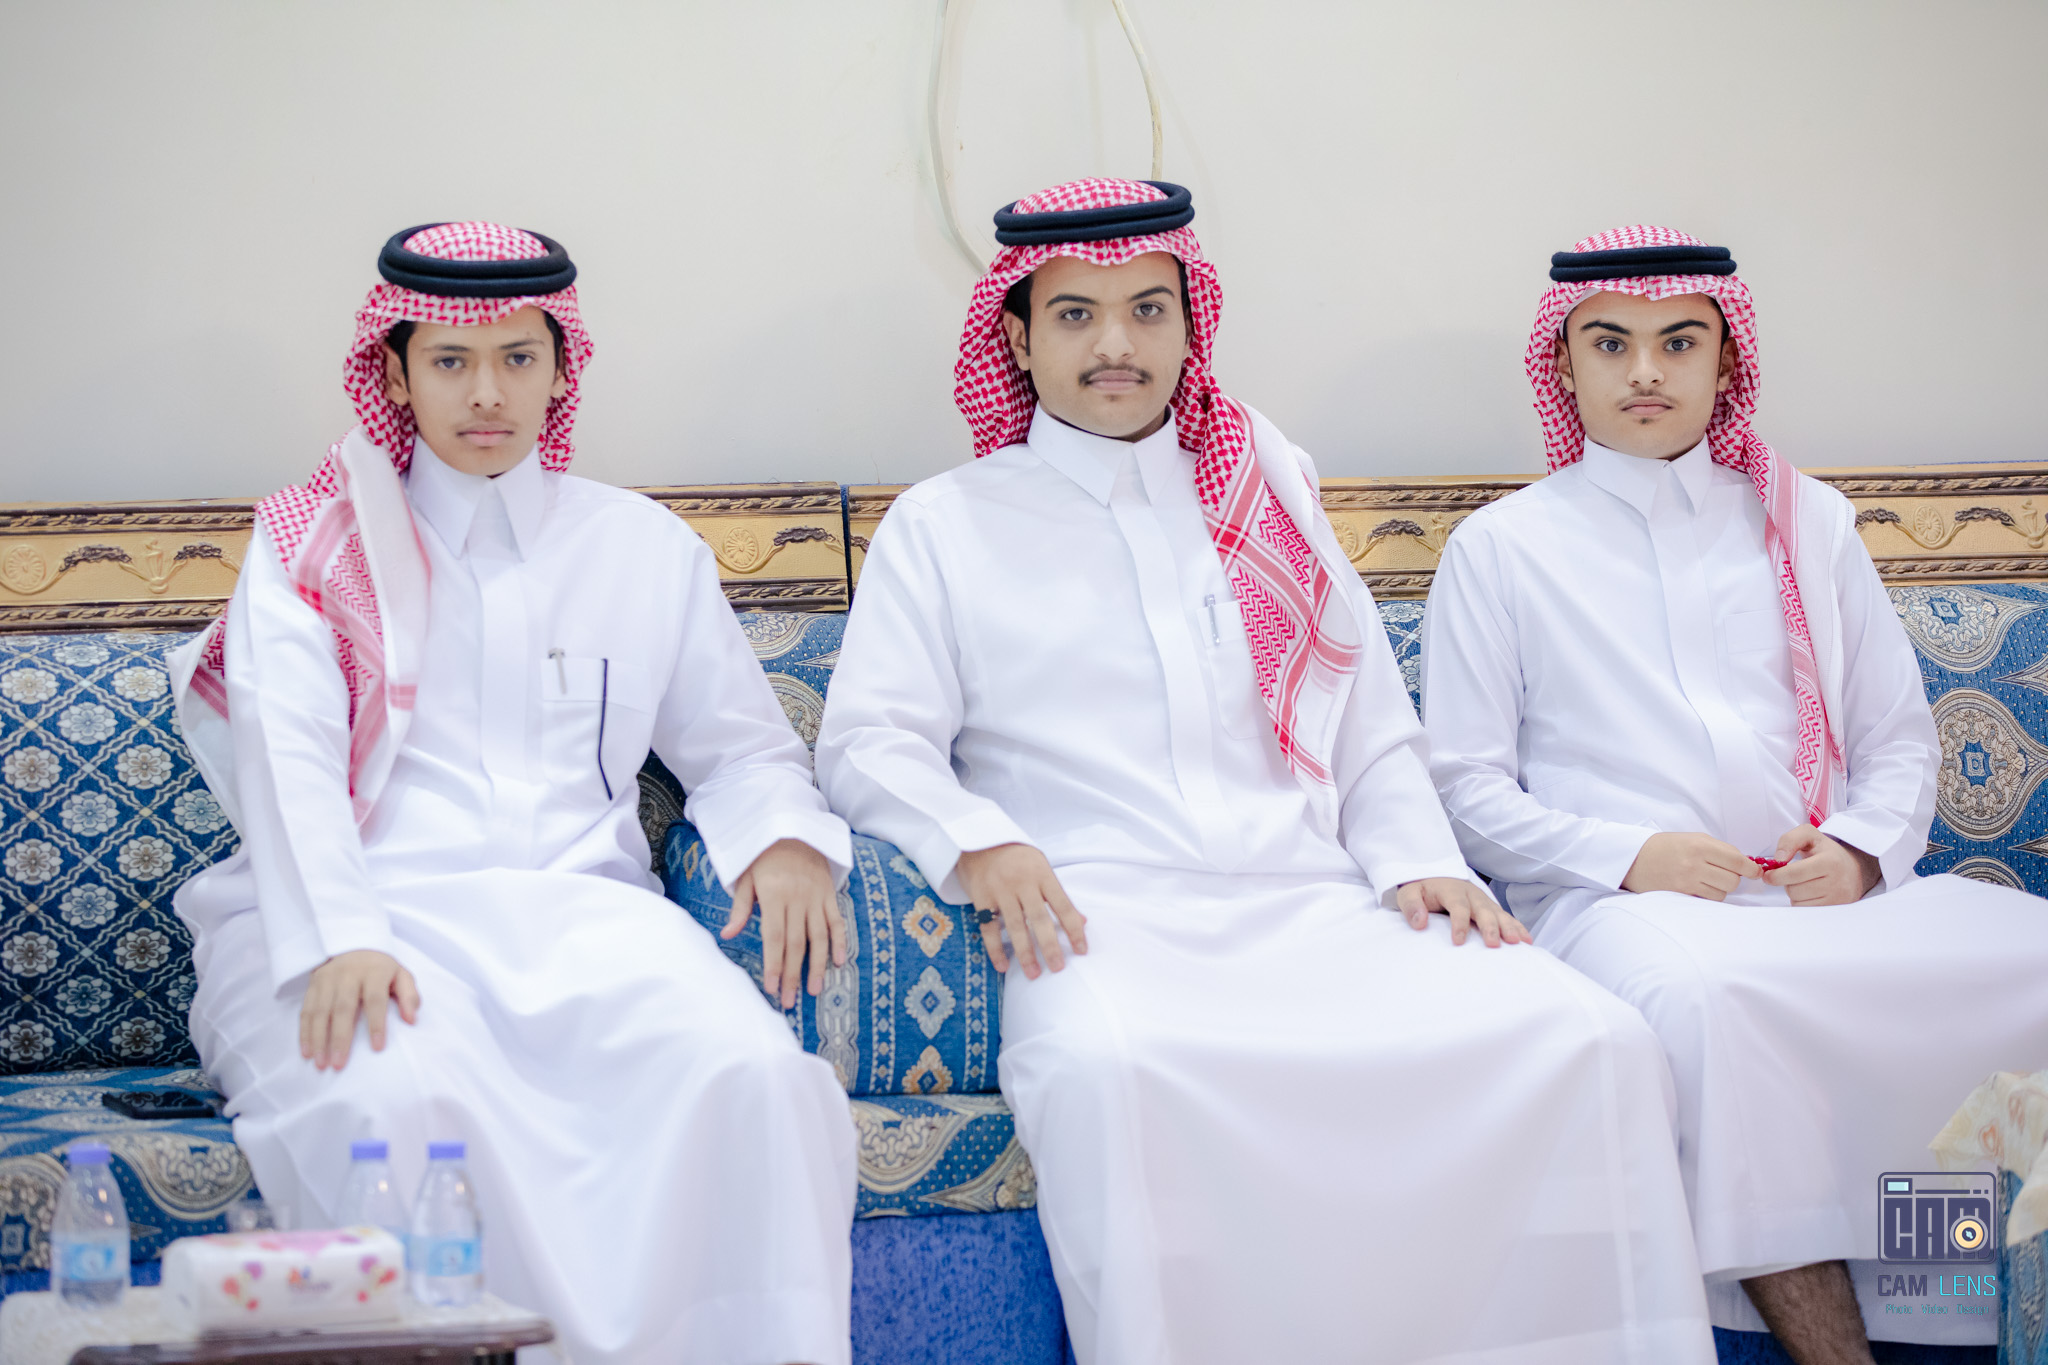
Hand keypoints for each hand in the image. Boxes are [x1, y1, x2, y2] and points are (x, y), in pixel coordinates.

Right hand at [300, 950, 419, 1071]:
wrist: (352, 944)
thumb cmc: (381, 969)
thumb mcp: (401, 975)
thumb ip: (409, 995)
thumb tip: (412, 1019)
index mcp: (374, 972)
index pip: (375, 999)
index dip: (376, 1024)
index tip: (378, 1048)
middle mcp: (348, 974)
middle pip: (343, 1008)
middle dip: (340, 1038)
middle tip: (339, 1064)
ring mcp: (327, 979)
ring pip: (320, 1011)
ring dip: (318, 1039)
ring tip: (321, 1063)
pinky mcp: (313, 985)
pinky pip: (306, 1011)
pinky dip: (304, 1033)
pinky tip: (306, 1052)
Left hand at [723, 838, 845, 1009]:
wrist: (794, 829)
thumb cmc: (764, 857)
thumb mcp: (746, 878)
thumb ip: (740, 908)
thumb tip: (727, 935)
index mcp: (774, 895)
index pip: (774, 937)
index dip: (774, 964)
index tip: (772, 988)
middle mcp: (798, 898)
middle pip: (796, 943)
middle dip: (792, 974)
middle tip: (790, 1000)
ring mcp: (817, 897)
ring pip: (819, 937)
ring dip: (817, 966)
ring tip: (813, 990)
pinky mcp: (830, 895)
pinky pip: (837, 922)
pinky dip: (839, 942)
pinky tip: (838, 963)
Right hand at [954, 844, 1088, 978]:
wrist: (980, 842)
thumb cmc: (1017, 859)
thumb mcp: (1042, 868)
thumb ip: (1059, 896)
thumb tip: (1083, 923)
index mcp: (1042, 874)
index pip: (1063, 905)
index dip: (1074, 929)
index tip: (1082, 950)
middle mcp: (1022, 882)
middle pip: (1039, 918)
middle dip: (1050, 945)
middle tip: (1058, 968)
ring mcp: (1000, 890)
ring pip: (1015, 926)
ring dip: (1025, 953)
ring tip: (1034, 973)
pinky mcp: (981, 897)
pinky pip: (988, 928)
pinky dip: (995, 949)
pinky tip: (1003, 966)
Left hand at [1395, 877, 1529, 946]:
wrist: (1433, 876)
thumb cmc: (1421, 890)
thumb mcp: (1408, 893)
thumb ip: (1411, 906)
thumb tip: (1420, 923)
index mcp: (1451, 890)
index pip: (1457, 906)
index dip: (1459, 923)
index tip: (1458, 942)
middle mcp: (1471, 894)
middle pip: (1483, 910)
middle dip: (1490, 926)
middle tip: (1494, 944)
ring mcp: (1483, 901)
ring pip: (1498, 913)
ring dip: (1509, 927)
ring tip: (1518, 942)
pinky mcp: (1490, 908)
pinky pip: (1506, 917)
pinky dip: (1517, 927)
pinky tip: (1527, 940)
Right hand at [1622, 832, 1759, 900]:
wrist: (1633, 858)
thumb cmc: (1665, 846)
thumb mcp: (1692, 838)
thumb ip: (1719, 849)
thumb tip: (1745, 863)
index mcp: (1700, 845)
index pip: (1738, 860)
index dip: (1751, 868)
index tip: (1755, 871)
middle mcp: (1695, 863)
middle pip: (1733, 880)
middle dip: (1734, 878)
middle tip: (1725, 873)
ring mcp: (1687, 881)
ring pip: (1723, 893)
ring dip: (1721, 888)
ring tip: (1708, 880)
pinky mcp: (1680, 894)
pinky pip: (1708, 900)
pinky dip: (1709, 895)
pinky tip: (1699, 887)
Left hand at [1761, 826, 1880, 905]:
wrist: (1853, 870)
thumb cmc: (1826, 852)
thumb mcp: (1809, 835)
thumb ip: (1789, 840)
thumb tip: (1778, 859)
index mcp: (1830, 861)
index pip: (1795, 873)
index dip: (1777, 875)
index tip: (1768, 875)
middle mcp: (1837, 882)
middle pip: (1794, 890)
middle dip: (1787, 883)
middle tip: (1794, 875)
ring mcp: (1838, 899)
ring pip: (1798, 902)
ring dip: (1795, 894)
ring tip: (1806, 882)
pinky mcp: (1836, 910)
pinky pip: (1806, 911)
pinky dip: (1803, 902)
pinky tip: (1811, 892)